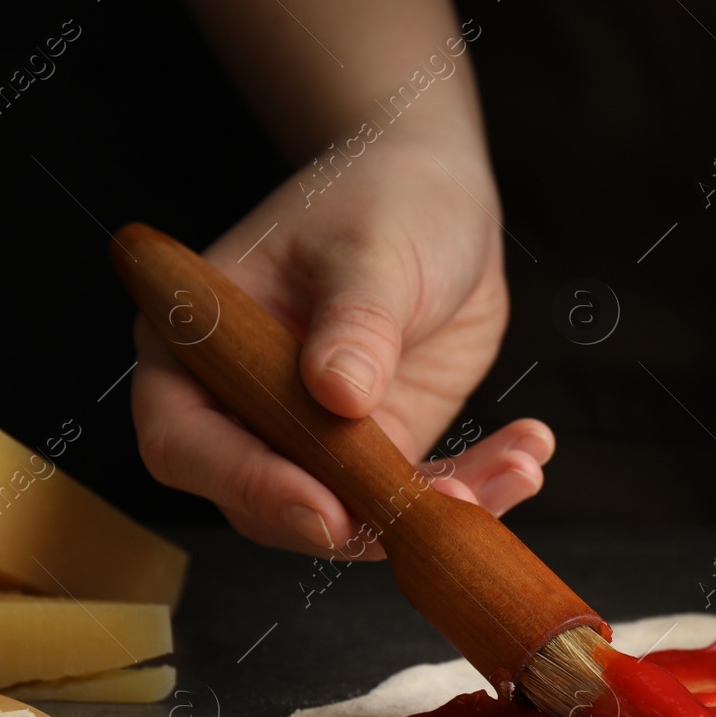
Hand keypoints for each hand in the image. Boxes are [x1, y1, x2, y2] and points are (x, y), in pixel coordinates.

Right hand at [131, 136, 551, 559]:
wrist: (438, 197)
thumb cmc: (381, 201)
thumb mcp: (371, 252)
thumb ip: (355, 323)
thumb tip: (338, 395)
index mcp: (200, 350)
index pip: (187, 442)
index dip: (249, 485)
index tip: (326, 508)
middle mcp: (246, 409)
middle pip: (274, 503)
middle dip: (365, 519)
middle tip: (450, 502)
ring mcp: (317, 437)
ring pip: (358, 514)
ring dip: (439, 512)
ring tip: (517, 471)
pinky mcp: (384, 447)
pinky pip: (420, 495)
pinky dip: (478, 487)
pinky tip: (529, 453)